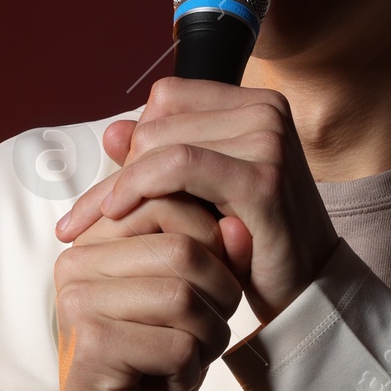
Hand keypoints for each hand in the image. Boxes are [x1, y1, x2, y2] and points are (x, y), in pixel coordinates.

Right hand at [23, 192, 242, 390]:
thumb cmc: (147, 371)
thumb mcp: (190, 306)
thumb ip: (214, 260)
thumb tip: (241, 224)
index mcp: (95, 242)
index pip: (173, 205)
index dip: (216, 250)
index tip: (207, 295)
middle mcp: (77, 264)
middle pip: (185, 249)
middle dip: (218, 297)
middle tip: (204, 334)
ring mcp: (79, 303)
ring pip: (185, 296)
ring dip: (207, 336)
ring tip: (187, 358)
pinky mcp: (92, 346)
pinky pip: (177, 343)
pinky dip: (190, 369)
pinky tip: (167, 382)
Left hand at [55, 78, 338, 326]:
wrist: (306, 291)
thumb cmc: (252, 243)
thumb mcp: (202, 195)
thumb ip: (161, 160)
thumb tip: (111, 131)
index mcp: (256, 104)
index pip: (169, 99)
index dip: (132, 139)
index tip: (103, 186)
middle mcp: (267, 110)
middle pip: (160, 121)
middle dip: (118, 169)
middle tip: (84, 216)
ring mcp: (269, 140)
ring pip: (162, 141)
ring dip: (120, 184)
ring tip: (93, 224)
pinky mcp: (263, 178)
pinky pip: (179, 166)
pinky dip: (139, 187)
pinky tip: (118, 216)